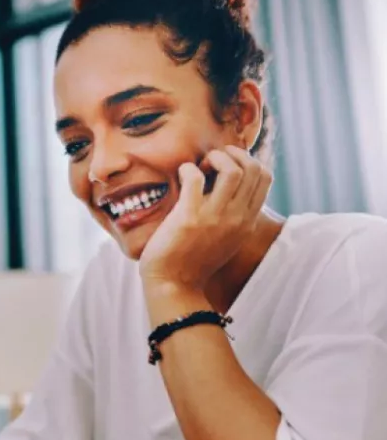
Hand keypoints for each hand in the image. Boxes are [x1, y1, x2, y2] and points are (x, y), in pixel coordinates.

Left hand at [138, 145, 272, 289]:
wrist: (173, 285)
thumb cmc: (193, 260)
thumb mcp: (226, 238)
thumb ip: (234, 216)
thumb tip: (227, 186)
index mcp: (248, 221)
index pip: (265, 176)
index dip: (246, 161)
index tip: (226, 167)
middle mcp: (237, 218)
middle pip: (253, 168)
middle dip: (232, 155)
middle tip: (211, 164)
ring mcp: (215, 217)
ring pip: (232, 169)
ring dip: (214, 159)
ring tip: (199, 168)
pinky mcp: (189, 216)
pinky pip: (195, 177)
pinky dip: (188, 169)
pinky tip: (181, 175)